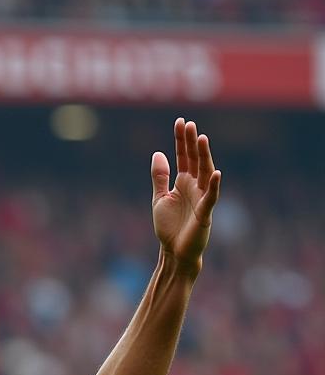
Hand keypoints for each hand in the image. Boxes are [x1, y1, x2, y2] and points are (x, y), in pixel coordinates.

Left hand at [151, 117, 221, 274]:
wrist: (174, 251)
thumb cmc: (169, 227)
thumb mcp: (160, 198)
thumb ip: (160, 177)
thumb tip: (158, 153)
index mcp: (184, 182)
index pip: (184, 157)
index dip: (181, 141)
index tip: (180, 122)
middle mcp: (195, 186)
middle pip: (195, 160)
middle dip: (192, 143)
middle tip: (189, 124)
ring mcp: (202, 198)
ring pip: (206, 173)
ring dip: (204, 156)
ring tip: (201, 139)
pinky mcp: (205, 213)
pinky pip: (211, 197)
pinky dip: (215, 185)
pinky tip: (217, 173)